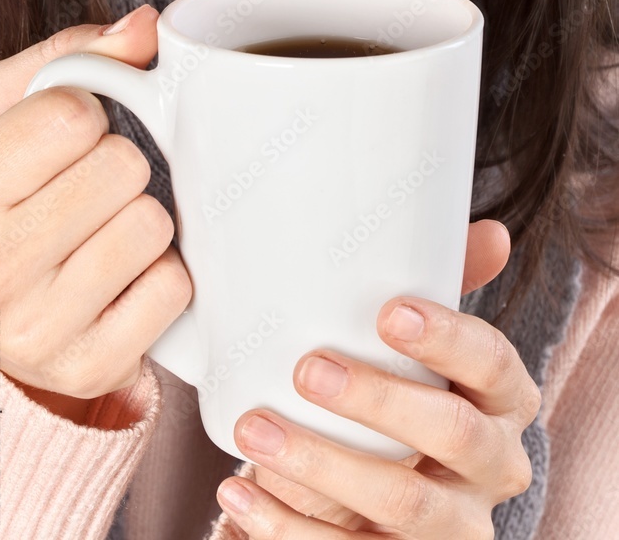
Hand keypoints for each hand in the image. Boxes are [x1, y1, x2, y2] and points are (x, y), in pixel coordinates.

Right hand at [0, 5, 190, 410]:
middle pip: (124, 168)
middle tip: (79, 194)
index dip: (82, 117)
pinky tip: (114, 282)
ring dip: (138, 222)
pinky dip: (156, 278)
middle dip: (114, 168)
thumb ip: (67, 59)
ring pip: (152, 226)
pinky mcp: (86, 369)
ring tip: (94, 237)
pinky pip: (172, 288)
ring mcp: (36, 329)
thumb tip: (147, 26)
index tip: (63, 142)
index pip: (70, 116)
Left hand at [216, 220, 539, 538]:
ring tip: (254, 429)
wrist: (381, 497)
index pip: (494, 363)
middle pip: (453, 433)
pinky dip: (286, 528)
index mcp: (503, 401)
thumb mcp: (426, 349)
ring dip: (320, 464)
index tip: (389, 313)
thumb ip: (445, 288)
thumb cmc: (405, 396)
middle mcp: (492, 466)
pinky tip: (238, 492)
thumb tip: (492, 231)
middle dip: (378, 400)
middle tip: (308, 369)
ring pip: (402, 502)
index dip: (447, 338)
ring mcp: (453, 524)